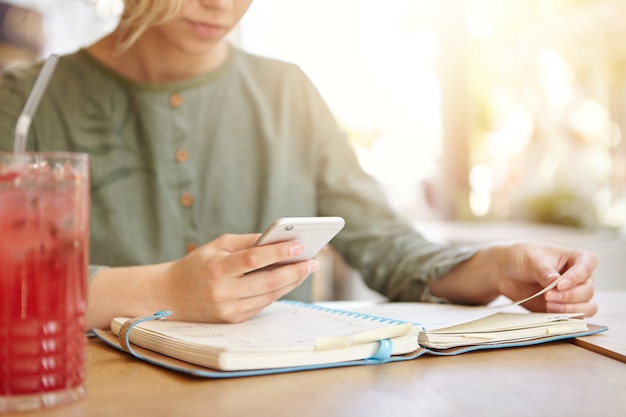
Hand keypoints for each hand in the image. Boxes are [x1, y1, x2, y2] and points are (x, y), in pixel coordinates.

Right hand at [164, 233, 318, 322]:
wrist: (170, 296)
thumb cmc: (197, 265)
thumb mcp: (217, 246)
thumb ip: (247, 242)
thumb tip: (278, 239)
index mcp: (216, 270)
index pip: (253, 260)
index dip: (278, 253)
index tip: (299, 245)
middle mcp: (223, 293)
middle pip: (267, 282)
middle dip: (294, 271)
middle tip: (313, 261)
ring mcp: (228, 310)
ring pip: (269, 296)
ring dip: (291, 282)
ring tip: (306, 269)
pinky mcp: (233, 320)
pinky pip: (262, 304)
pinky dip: (278, 291)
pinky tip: (291, 280)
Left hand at [492, 241, 597, 316]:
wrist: (506, 272)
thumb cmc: (522, 258)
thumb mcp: (531, 260)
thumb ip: (545, 272)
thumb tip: (556, 284)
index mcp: (575, 258)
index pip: (588, 264)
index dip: (577, 276)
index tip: (560, 284)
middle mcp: (579, 277)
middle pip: (587, 290)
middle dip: (569, 296)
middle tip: (548, 296)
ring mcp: (574, 294)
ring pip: (588, 306)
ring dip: (571, 309)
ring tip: (549, 306)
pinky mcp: (565, 308)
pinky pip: (576, 317)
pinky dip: (567, 317)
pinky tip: (550, 313)